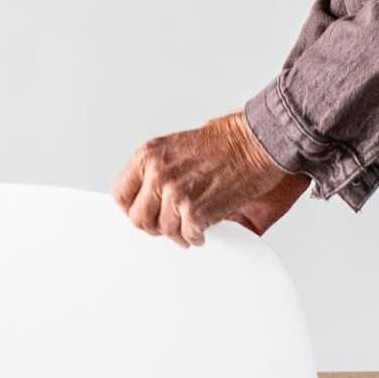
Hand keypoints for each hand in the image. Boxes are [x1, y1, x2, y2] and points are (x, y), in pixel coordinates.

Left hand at [113, 112, 307, 246]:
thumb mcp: (176, 147)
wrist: (257, 141)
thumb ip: (157, 171)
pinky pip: (188, 236)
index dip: (134, 208)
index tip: (146, 212)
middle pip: (138, 219)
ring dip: (179, 233)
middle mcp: (157, 173)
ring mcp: (175, 194)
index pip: (121, 195)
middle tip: (170, 224)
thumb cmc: (227, 141)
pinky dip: (197, 236)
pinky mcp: (196, 211)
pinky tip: (204, 227)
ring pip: (164, 231)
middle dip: (155, 226)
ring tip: (191, 225)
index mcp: (149, 156)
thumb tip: (148, 197)